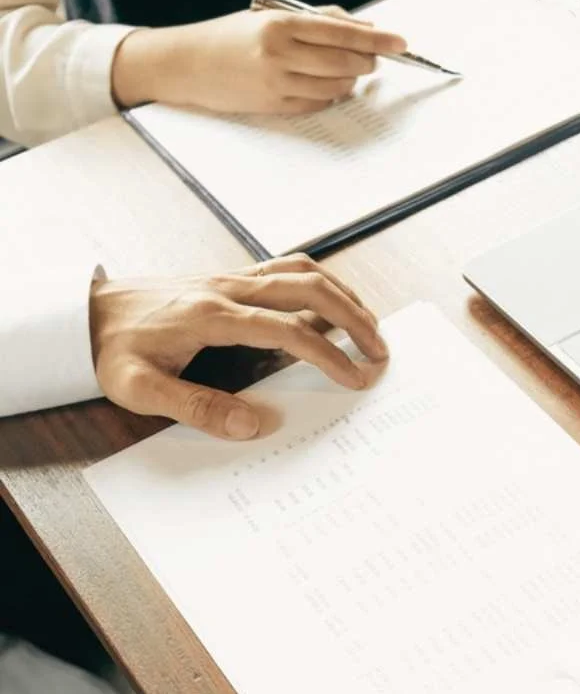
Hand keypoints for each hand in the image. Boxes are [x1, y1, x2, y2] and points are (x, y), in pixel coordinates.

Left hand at [89, 254, 388, 439]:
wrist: (84, 313)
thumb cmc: (111, 350)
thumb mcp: (139, 389)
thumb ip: (196, 407)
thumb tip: (252, 424)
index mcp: (212, 315)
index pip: (288, 330)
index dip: (329, 355)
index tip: (356, 377)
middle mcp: (229, 288)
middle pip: (310, 288)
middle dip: (354, 317)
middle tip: (381, 349)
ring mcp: (232, 278)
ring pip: (303, 271)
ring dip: (343, 294)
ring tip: (370, 324)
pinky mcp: (231, 278)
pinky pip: (287, 268)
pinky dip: (320, 282)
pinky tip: (330, 303)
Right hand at [111, 6, 406, 113]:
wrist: (185, 64)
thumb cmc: (230, 36)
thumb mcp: (270, 16)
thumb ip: (317, 19)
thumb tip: (363, 25)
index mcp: (281, 24)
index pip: (343, 32)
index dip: (377, 39)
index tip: (401, 43)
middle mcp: (280, 54)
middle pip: (346, 62)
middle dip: (367, 61)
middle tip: (374, 59)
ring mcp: (277, 83)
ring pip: (336, 86)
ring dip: (350, 80)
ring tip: (345, 70)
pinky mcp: (274, 106)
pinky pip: (317, 103)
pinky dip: (329, 94)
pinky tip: (323, 85)